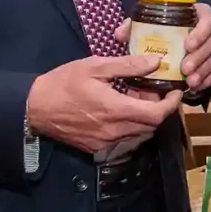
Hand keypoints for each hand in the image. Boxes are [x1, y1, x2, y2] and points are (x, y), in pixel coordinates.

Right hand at [26, 54, 183, 155]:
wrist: (35, 108)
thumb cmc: (64, 83)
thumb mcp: (95, 67)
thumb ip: (128, 66)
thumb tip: (156, 62)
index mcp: (116, 109)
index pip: (156, 115)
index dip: (171, 105)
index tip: (176, 92)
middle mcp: (114, 131)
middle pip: (151, 126)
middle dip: (159, 110)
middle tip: (153, 92)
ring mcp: (106, 143)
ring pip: (139, 135)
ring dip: (145, 120)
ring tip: (137, 101)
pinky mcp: (97, 149)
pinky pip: (125, 142)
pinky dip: (132, 129)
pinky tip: (122, 114)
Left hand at [113, 7, 210, 95]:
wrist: (176, 33)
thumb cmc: (162, 25)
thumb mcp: (148, 21)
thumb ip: (135, 25)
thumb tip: (121, 34)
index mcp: (198, 14)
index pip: (207, 20)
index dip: (200, 33)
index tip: (187, 45)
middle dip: (200, 56)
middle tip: (185, 68)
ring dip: (204, 71)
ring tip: (190, 82)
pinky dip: (210, 79)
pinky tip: (197, 86)